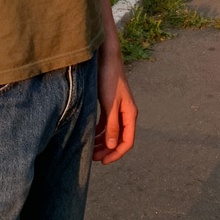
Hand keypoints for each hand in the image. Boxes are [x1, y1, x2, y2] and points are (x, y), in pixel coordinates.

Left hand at [93, 44, 136, 163]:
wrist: (106, 58)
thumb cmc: (110, 79)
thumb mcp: (110, 104)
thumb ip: (112, 125)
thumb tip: (113, 146)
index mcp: (130, 114)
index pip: (127, 142)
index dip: (116, 154)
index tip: (103, 161)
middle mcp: (126, 113)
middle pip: (119, 139)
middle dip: (108, 150)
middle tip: (93, 158)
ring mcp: (118, 109)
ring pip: (112, 132)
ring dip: (102, 142)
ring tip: (90, 149)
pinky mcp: (110, 104)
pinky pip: (106, 123)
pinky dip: (99, 131)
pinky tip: (90, 135)